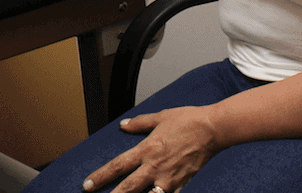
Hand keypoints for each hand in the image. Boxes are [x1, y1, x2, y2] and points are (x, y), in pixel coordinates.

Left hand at [83, 107, 219, 192]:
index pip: (117, 166)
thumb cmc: (188, 121)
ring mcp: (168, 178)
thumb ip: (139, 123)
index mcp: (146, 149)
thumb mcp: (160, 117)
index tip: (88, 184)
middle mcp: (155, 166)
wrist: (213, 129)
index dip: (101, 177)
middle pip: (128, 187)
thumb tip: (124, 125)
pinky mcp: (181, 184)